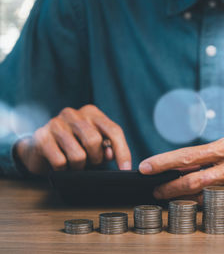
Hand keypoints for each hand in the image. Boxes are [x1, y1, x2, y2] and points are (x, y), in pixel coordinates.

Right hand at [15, 104, 131, 174]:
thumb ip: (107, 148)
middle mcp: (73, 113)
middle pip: (94, 141)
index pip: (113, 131)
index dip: (122, 152)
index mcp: (91, 112)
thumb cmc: (73, 146)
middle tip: (90, 162)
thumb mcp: (94, 146)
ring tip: (74, 164)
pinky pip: (60, 162)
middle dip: (96, 158)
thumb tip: (110, 154)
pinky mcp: (41, 137)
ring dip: (79, 166)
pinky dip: (63, 170)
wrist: (39, 149)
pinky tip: (61, 166)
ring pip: (78, 154)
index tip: (125, 169)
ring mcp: (55, 123)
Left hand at [139, 130, 223, 209]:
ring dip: (183, 198)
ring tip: (167, 198)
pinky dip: (204, 204)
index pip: (189, 156)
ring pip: (204, 196)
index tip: (146, 167)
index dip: (165, 162)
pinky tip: (193, 204)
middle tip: (154, 191)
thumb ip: (214, 151)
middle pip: (193, 181)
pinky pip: (220, 203)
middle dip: (169, 188)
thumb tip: (188, 161)